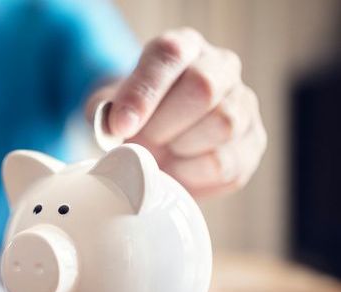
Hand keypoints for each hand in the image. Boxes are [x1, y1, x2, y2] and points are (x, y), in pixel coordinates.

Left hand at [86, 27, 266, 197]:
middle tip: (142, 144)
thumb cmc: (134, 116)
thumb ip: (105, 114)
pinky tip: (177, 171)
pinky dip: (193, 175)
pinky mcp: (253, 142)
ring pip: (222, 125)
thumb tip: (115, 130)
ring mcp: (243, 103)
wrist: (157, 135)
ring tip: (161, 154)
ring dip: (180, 150)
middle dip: (163, 126)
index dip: (143, 93)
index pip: (169, 56)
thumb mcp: (110, 108)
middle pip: (203, 88)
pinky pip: (227, 163)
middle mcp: (221, 66)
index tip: (120, 126)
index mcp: (183, 47)